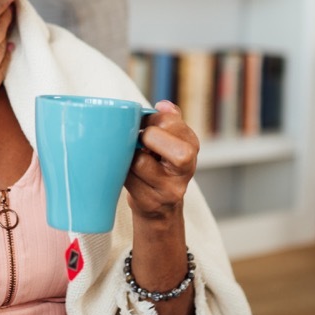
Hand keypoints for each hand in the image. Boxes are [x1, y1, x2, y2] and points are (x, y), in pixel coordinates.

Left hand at [125, 100, 199, 221]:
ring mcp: (172, 189)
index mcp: (191, 145)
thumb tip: (163, 105)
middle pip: (177, 151)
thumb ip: (168, 120)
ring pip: (142, 163)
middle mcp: (187, 169)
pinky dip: (123, 174)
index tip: (141, 124)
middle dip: (148, 139)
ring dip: (130, 157)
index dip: (150, 120)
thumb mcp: (169, 141)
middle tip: (138, 141)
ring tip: (130, 158)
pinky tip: (126, 173)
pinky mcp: (152, 203)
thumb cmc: (159, 166)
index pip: (172, 123)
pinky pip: (130, 181)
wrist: (159, 208)